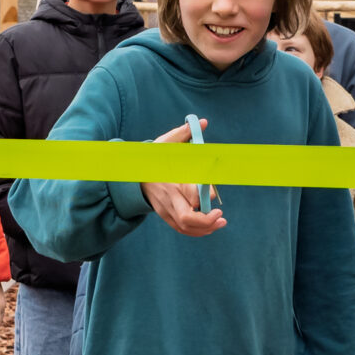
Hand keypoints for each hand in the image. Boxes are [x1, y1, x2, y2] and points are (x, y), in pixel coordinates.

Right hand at [141, 121, 224, 236]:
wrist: (133, 173)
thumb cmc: (153, 156)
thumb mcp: (165, 143)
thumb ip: (184, 133)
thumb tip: (204, 123)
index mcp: (171, 180)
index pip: (189, 193)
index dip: (203, 196)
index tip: (214, 193)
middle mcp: (168, 198)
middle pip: (187, 217)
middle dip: (206, 220)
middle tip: (221, 215)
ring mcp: (166, 209)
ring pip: (185, 227)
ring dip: (205, 229)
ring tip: (221, 222)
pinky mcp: (166, 216)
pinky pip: (182, 229)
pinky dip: (197, 231)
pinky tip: (210, 226)